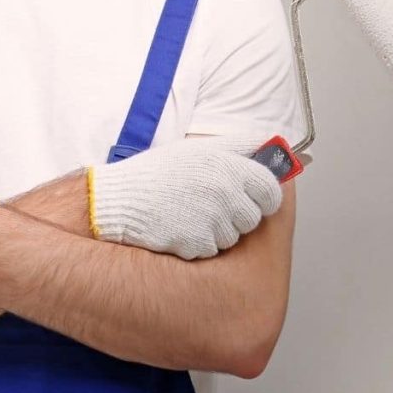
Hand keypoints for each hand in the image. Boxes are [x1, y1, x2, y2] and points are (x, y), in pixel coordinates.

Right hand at [89, 136, 281, 258]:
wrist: (121, 199)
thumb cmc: (157, 173)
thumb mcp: (197, 148)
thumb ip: (238, 146)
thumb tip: (271, 143)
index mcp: (229, 167)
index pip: (271, 190)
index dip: (265, 197)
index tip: (257, 199)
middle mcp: (225, 193)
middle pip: (252, 218)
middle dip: (237, 216)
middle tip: (211, 206)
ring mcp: (212, 220)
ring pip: (232, 237)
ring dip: (216, 231)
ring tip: (190, 214)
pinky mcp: (197, 243)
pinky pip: (211, 250)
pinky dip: (198, 244)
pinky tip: (179, 228)